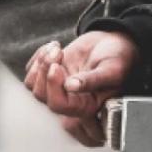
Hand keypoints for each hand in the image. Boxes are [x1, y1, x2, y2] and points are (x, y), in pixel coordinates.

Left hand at [23, 33, 137, 146]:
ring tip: (57, 48)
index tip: (58, 66)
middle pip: (43, 97)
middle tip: (58, 53)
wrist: (115, 43)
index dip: (54, 88)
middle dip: (45, 72)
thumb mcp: (112, 69)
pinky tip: (55, 47)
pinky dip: (38, 57)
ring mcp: (59, 90)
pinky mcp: (51, 78)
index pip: (60, 107)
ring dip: (41, 63)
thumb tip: (71, 86)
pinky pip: (31, 74)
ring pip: (34, 86)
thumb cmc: (120, 58)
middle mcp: (72, 103)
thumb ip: (94, 80)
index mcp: (88, 106)